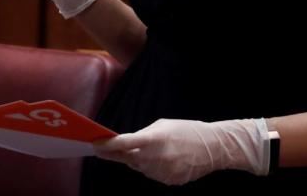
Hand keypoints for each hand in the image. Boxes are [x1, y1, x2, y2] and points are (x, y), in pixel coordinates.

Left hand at [93, 118, 268, 185]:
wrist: (214, 148)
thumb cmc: (187, 131)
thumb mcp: (163, 125)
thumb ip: (143, 135)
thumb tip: (127, 144)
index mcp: (153, 139)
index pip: (123, 144)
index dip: (106, 145)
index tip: (93, 144)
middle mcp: (155, 158)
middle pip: (125, 158)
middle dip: (114, 154)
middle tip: (101, 149)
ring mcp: (161, 172)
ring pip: (138, 167)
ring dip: (137, 160)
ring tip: (151, 150)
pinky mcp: (167, 181)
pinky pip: (151, 174)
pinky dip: (151, 167)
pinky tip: (163, 159)